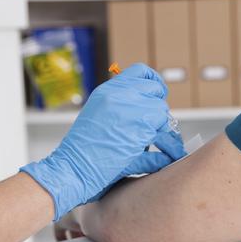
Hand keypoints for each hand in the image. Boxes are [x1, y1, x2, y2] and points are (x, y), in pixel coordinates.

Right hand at [21, 63, 185, 220]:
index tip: (157, 95)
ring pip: (162, 112)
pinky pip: (165, 134)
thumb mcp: (97, 116)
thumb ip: (120, 106)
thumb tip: (146, 107)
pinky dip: (168, 148)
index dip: (154, 83)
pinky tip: (166, 157)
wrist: (71, 169)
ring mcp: (131, 111)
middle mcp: (120, 96)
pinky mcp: (140, 131)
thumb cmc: (82, 150)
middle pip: (156, 91)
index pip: (141, 72)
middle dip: (159, 109)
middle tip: (158, 125)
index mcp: (108, 90)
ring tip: (164, 145)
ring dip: (164, 130)